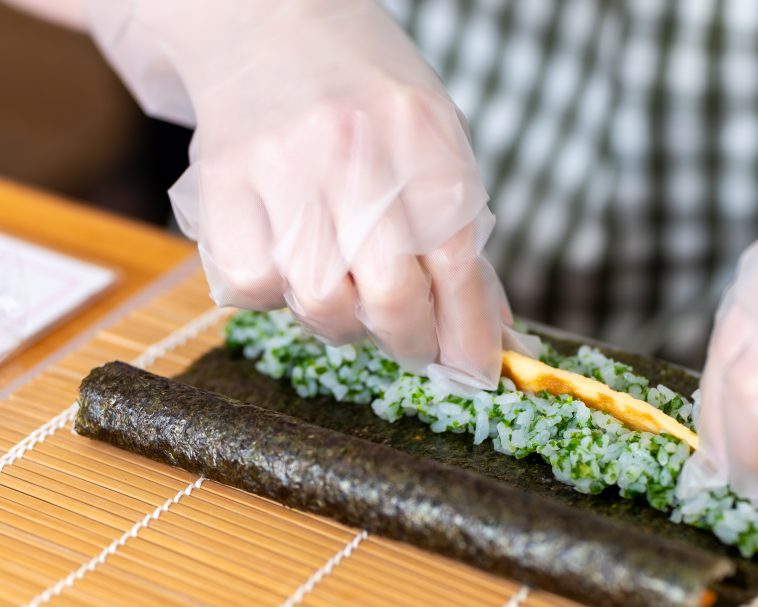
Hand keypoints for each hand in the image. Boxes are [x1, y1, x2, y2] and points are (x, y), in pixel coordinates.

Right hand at [88, 0, 508, 387]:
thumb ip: (461, 233)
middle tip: (408, 341)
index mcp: (424, 139)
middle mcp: (357, 151)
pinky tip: (287, 262)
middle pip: (389, 296)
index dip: (468, 335)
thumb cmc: (365, 92)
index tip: (472, 372)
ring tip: (344, 288)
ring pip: (318, 302)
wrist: (267, 19)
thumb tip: (487, 332)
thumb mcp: (435, 141)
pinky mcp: (221, 180)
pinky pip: (248, 286)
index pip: (458, 265)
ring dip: (340, 322)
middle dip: (408, 340)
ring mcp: (284, 165)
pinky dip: (273, 295)